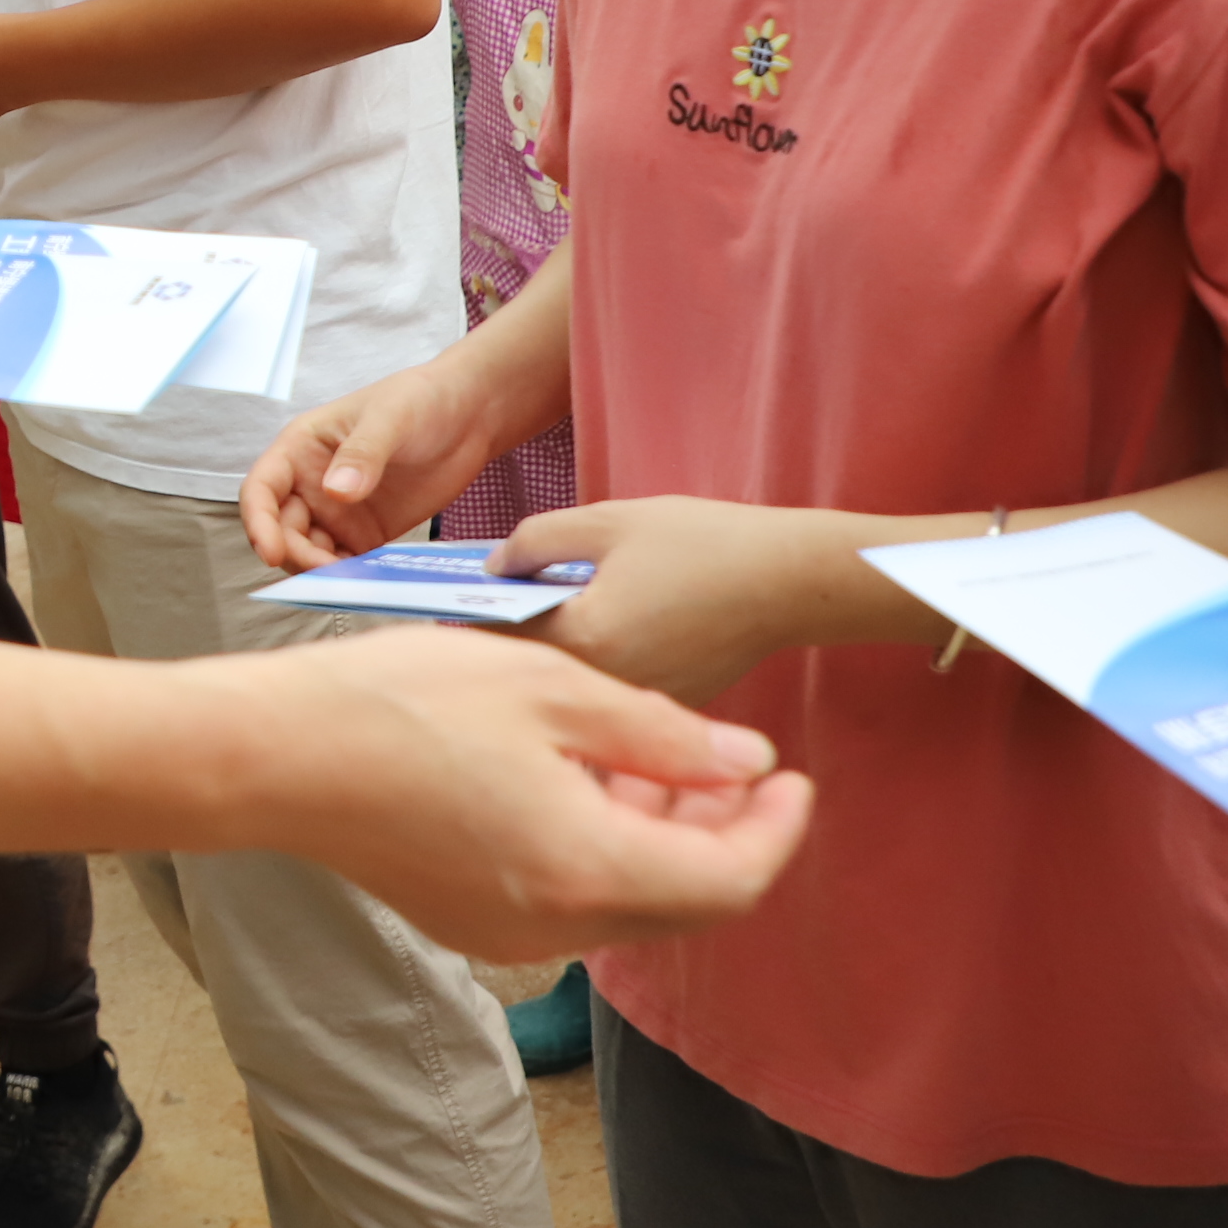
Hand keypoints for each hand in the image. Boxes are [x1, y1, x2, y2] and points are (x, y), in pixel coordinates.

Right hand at [245, 352, 528, 569]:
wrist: (471, 415)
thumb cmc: (422, 399)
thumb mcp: (390, 417)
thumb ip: (362, 453)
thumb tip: (334, 493)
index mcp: (301, 447)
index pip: (261, 490)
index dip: (259, 523)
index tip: (272, 552)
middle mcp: (311, 483)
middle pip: (282, 530)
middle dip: (295, 554)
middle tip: (326, 572)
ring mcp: (338, 512)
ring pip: (309, 552)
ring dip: (319, 571)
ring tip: (348, 582)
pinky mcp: (367, 534)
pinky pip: (346, 563)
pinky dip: (348, 577)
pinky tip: (366, 583)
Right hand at [261, 628, 812, 962]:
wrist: (277, 754)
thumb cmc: (405, 702)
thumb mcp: (553, 689)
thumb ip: (662, 733)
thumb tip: (744, 762)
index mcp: (589, 867)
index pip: (731, 879)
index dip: (777, 829)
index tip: (792, 773)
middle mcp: (557, 924)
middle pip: (687, 901)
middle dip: (725, 832)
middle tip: (731, 758)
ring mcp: (510, 934)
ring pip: (629, 901)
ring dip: (663, 836)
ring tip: (652, 752)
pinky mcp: (472, 923)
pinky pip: (572, 899)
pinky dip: (605, 849)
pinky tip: (582, 779)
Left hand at [492, 499, 852, 709]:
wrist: (789, 581)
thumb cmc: (704, 543)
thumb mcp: (606, 521)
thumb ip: (535, 539)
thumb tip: (493, 565)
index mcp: (583, 639)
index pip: (495, 636)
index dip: (462, 615)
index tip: (438, 600)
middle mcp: (605, 686)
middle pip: (525, 669)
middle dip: (497, 641)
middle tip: (474, 609)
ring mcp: (637, 703)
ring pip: (566, 686)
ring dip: (543, 658)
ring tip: (529, 617)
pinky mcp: (665, 706)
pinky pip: (606, 690)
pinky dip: (589, 666)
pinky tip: (592, 630)